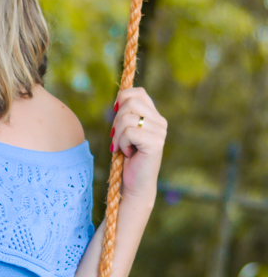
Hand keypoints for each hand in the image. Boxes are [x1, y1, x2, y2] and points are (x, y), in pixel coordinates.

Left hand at [111, 86, 166, 202]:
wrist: (134, 184)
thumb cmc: (127, 157)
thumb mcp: (126, 130)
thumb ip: (126, 113)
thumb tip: (118, 98)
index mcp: (154, 116)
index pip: (138, 92)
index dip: (122, 98)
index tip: (115, 111)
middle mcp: (161, 122)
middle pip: (130, 102)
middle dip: (116, 120)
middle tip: (117, 137)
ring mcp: (160, 132)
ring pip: (126, 118)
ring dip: (118, 135)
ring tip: (123, 147)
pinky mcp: (155, 143)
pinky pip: (129, 132)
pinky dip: (122, 143)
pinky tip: (127, 153)